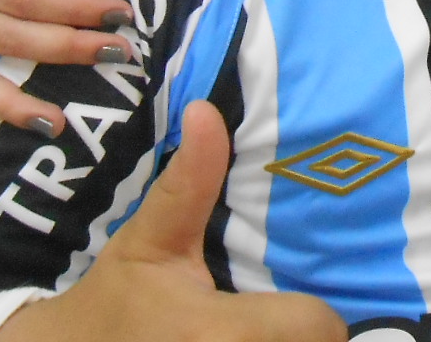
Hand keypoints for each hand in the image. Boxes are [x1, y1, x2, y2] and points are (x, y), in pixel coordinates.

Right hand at [0, 102, 347, 341]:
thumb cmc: (113, 300)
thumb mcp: (148, 239)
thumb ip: (189, 182)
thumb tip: (205, 111)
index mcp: (219, 331)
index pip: (317, 326)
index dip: (316, 314)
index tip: (297, 298)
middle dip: (302, 335)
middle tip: (284, 313)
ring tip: (272, 331)